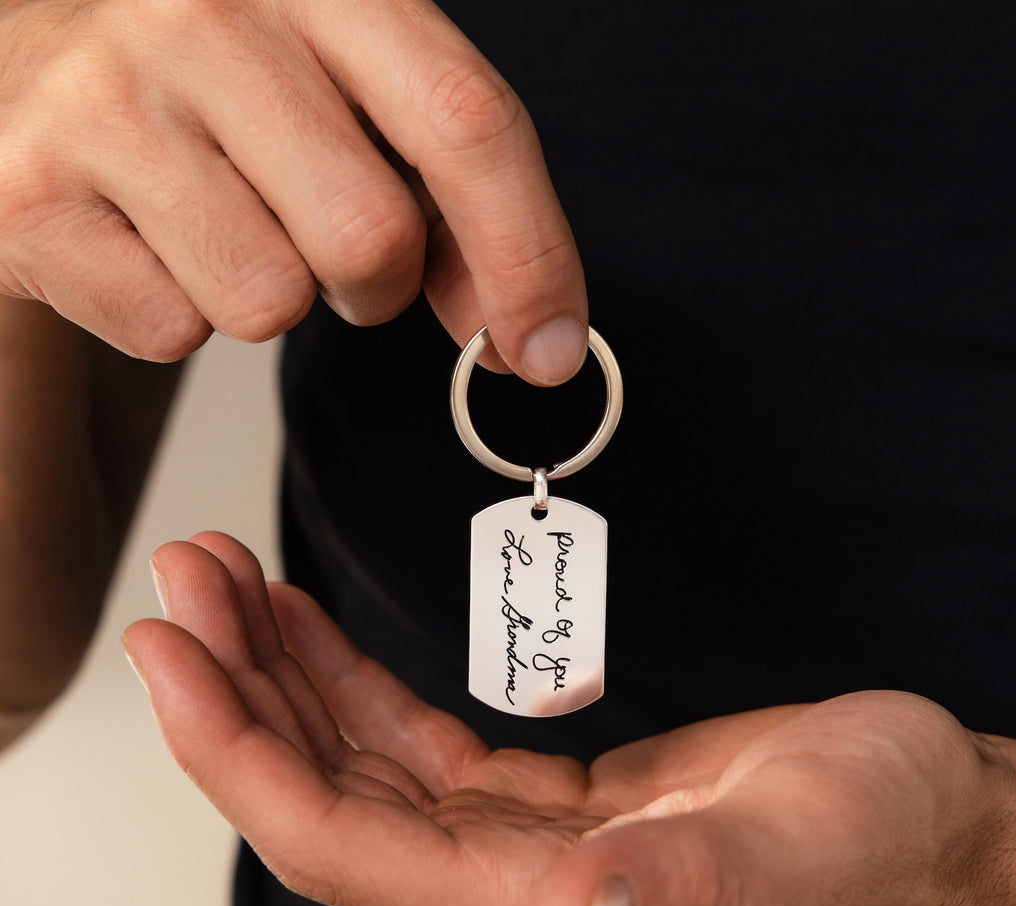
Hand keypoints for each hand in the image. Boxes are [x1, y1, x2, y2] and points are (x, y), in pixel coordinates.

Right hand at [0, 0, 585, 379]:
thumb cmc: (213, 96)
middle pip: (372, 240)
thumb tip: (526, 335)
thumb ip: (446, 209)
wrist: (25, 77)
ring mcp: (105, 99)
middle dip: (372, 285)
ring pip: (271, 301)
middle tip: (322, 244)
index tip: (550, 349)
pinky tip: (144, 240)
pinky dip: (179, 313)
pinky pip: (174, 330)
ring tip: (218, 225)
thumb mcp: (344, 107)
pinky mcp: (34, 193)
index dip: (528, 253)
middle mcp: (204, 13)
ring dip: (274, 297)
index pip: (466, 122)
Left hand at [123, 532, 1015, 905]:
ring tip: (223, 585)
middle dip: (233, 688)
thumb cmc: (876, 834)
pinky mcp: (538, 792)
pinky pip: (405, 736)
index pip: (333, 837)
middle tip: (183, 583)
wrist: (923, 815)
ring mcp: (513, 841)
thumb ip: (679, 892)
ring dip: (278, 671)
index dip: (235, 749)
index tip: (172, 651)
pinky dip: (344, 676)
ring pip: (350, 759)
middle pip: (317, 793)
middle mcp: (503, 890)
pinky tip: (305, 630)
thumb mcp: (798, 848)